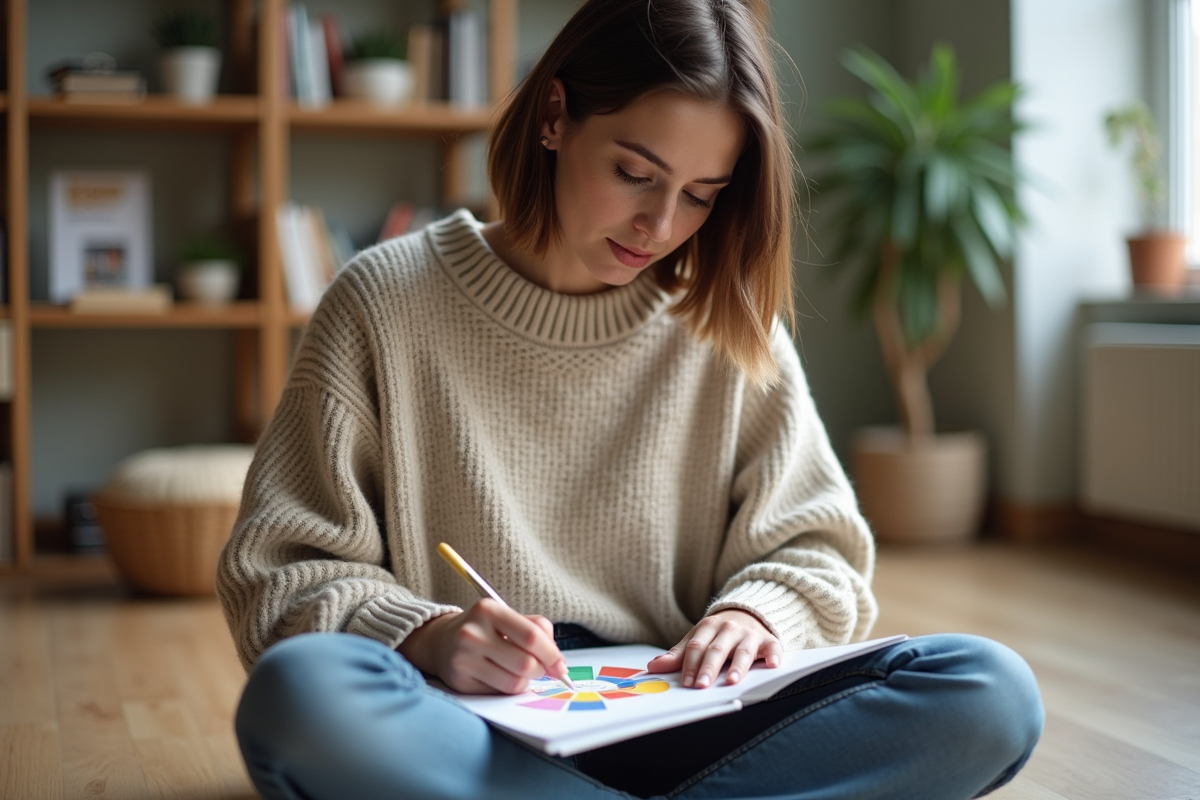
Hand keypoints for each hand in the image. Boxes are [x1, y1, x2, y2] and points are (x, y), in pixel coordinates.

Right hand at [398, 599, 568, 694]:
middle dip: (541, 670)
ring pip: (514, 682)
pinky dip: (508, 688)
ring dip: (526, 681)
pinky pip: (499, 692)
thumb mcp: (508, 618)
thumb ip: (537, 630)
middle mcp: (473, 633)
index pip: (531, 636)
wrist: (442, 641)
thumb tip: (558, 663)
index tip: (560, 666)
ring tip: (519, 671)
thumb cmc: (485, 629)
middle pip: (526, 663)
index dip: (552, 654)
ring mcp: (464, 658)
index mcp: (489, 610)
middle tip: (540, 669)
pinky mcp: (460, 681)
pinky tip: (500, 676)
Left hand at [646, 609, 781, 688]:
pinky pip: (773, 648)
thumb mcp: (698, 638)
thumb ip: (678, 654)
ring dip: (737, 666)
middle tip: (701, 685)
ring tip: (731, 681)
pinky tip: (772, 665)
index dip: (689, 665)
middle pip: (716, 650)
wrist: (748, 612)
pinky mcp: (769, 640)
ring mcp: (750, 634)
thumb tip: (654, 667)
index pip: (696, 647)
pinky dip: (774, 656)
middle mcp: (729, 629)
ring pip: (743, 651)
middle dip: (708, 668)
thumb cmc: (719, 632)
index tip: (685, 683)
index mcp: (708, 627)